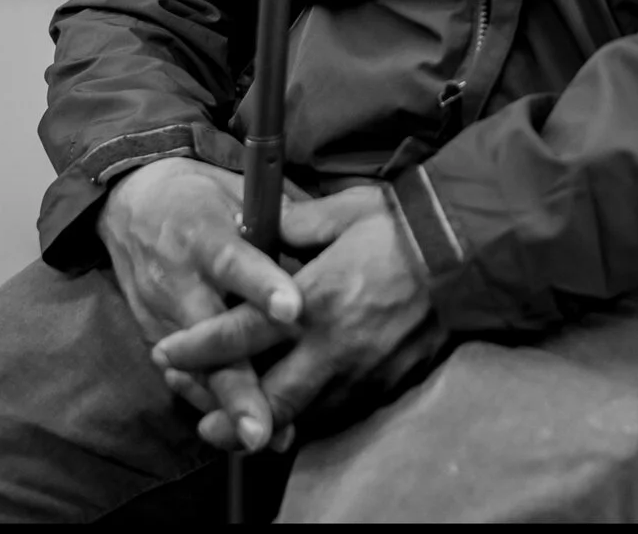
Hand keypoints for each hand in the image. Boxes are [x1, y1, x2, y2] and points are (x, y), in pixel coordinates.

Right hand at [95, 156, 301, 452]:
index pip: (236, 261)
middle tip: (263, 426)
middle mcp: (180, 279)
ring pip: (195, 369)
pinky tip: (237, 425)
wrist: (129, 204)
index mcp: (205, 234)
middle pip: (211, 340)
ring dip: (227, 406)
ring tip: (262, 438)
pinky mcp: (153, 334)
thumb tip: (333, 240)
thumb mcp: (238, 190)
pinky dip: (209, 400)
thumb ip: (282, 221)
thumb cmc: (200, 196)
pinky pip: (182, 374)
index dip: (263, 286)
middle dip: (239, 387)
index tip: (292, 308)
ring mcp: (162, 313)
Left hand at [151, 186, 447, 450]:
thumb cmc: (402, 224)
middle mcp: (333, 344)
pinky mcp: (389, 381)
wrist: (470, 250)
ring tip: (244, 425)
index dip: (197, 349)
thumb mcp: (341, 212)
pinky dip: (315, 413)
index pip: (238, 335)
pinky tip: (302, 408)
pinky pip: (342, 408)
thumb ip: (292, 226)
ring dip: (270, 421)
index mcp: (313, 299)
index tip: (167, 354)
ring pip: (305, 414)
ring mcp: (363, 369)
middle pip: (267, 396)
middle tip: (199, 420)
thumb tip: (258, 228)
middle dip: (226, 414)